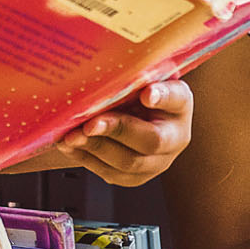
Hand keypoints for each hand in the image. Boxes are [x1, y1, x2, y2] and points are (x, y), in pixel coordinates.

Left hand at [53, 80, 193, 186]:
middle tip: (89, 125)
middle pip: (151, 141)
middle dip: (116, 131)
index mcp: (180, 104)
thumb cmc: (135, 88)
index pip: (176, 98)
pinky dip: (86, 160)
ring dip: (95, 149)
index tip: (146, 94)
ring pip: (129, 164)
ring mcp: (158, 162)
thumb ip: (131, 75)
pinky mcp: (136, 177)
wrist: (132, 112)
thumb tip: (108, 71)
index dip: (162, 97)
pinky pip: (112, 174)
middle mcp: (175, 137)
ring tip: (71, 137)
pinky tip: (70, 147)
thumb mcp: (139, 75)